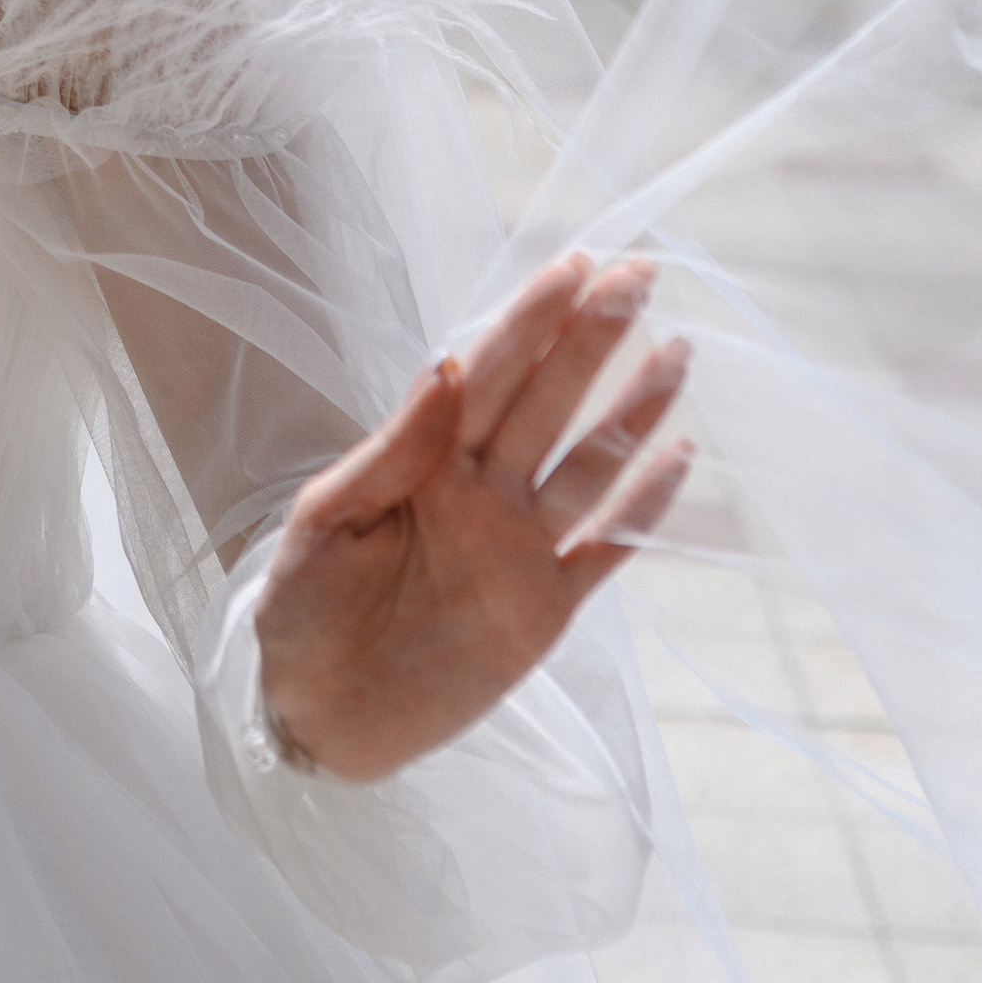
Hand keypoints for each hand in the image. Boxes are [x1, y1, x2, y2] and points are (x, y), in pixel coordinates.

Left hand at [253, 254, 691, 785]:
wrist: (314, 717)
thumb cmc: (301, 609)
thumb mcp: (323, 521)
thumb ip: (390, 450)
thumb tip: (446, 366)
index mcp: (424, 460)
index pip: (487, 373)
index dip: (530, 319)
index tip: (574, 265)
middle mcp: (481, 492)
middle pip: (548, 402)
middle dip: (590, 338)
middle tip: (639, 275)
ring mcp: (518, 548)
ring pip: (588, 466)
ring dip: (631, 411)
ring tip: (676, 351)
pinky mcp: (544, 609)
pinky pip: (605, 550)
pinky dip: (644, 510)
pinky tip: (680, 458)